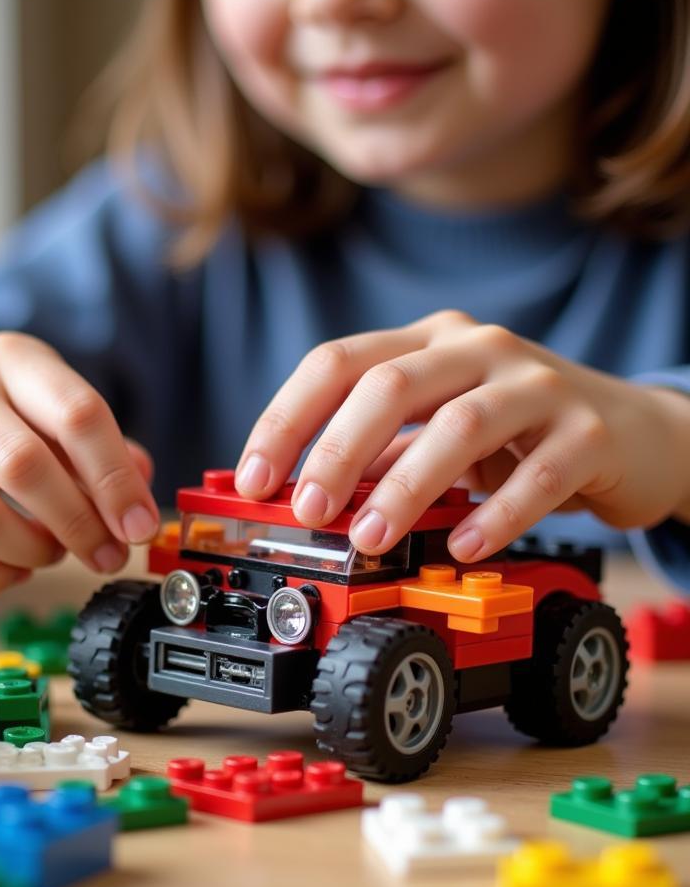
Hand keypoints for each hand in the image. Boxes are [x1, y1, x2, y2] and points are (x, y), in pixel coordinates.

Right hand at [0, 332, 158, 593]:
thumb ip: (110, 457)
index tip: (140, 528)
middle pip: (25, 467)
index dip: (115, 480)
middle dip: (80, 525)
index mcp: (12, 360)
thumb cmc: (9, 430)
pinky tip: (14, 569)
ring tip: (54, 552)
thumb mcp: (60, 420)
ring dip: (34, 552)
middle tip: (108, 555)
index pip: (76, 414)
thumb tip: (139, 507)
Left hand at [235, 310, 688, 562]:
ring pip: (459, 425)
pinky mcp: (588, 432)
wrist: (634, 433)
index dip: (286, 420)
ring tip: (372, 536)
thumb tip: (298, 495)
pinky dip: (496, 514)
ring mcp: (537, 385)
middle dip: (335, 451)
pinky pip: (538, 474)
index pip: (337, 361)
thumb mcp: (435, 429)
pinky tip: (465, 545)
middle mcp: (477, 348)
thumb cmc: (516, 433)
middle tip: (306, 510)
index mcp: (427, 341)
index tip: (252, 478)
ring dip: (405, 486)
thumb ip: (378, 452)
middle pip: (388, 385)